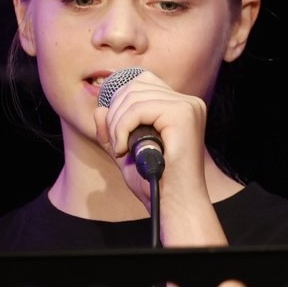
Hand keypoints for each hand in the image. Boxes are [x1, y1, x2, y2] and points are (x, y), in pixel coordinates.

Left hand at [93, 70, 211, 212]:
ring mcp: (188, 106)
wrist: (174, 204)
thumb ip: (112, 131)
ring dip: (117, 124)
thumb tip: (99, 109)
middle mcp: (188, 102)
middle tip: (116, 145)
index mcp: (181, 107)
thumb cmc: (155, 183)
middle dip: (115, 115)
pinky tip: (124, 149)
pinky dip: (122, 128)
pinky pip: (138, 109)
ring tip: (120, 149)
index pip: (143, 82)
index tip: (115, 131)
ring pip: (134, 97)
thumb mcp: (127, 152)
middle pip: (135, 86)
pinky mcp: (182, 114)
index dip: (120, 101)